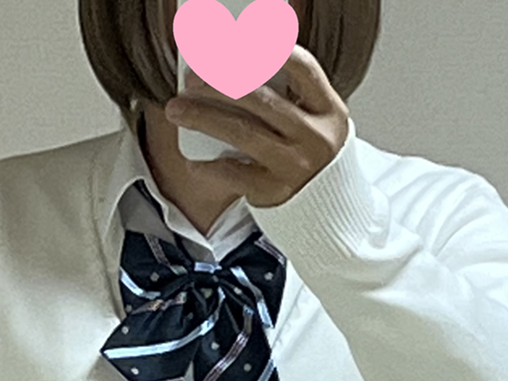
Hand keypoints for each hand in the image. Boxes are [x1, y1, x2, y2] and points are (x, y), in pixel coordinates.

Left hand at [165, 44, 348, 206]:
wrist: (330, 210)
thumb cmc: (312, 156)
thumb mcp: (315, 120)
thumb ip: (288, 95)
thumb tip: (234, 67)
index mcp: (329, 110)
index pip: (302, 68)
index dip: (269, 50)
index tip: (236, 43)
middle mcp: (315, 137)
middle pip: (260, 99)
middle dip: (219, 83)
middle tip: (191, 80)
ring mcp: (295, 166)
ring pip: (241, 132)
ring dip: (202, 118)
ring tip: (176, 110)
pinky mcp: (275, 192)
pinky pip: (233, 173)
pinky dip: (209, 166)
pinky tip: (193, 161)